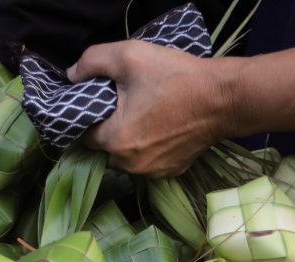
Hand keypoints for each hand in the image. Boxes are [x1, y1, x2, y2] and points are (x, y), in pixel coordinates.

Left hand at [66, 41, 294, 176]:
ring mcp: (153, 172)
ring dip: (128, 140)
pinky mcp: (172, 171)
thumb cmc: (175, 77)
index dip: (89, 116)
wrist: (223, 98)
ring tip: (143, 115)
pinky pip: (148, 162)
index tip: (101, 100)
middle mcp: (131, 165)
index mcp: (115, 141)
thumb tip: (71, 75)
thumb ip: (91, 62)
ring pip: (126, 157)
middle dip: (108, 129)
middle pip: (104, 149)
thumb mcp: (128, 56)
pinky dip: (149, 148)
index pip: (84, 134)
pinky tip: (160, 127)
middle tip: (123, 104)